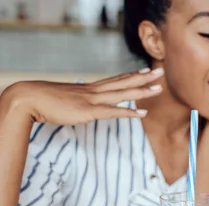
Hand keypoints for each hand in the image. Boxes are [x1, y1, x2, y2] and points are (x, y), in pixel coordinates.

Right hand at [10, 68, 164, 125]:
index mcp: (89, 89)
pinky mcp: (89, 111)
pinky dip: (129, 112)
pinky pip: (113, 111)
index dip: (131, 76)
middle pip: (123, 82)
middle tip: (159, 72)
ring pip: (122, 93)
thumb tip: (82, 108)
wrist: (30, 99)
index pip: (115, 80)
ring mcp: (93, 100)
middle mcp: (94, 91)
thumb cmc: (45, 101)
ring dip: (141, 91)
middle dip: (143, 78)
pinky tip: (143, 113)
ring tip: (158, 88)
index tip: (144, 71)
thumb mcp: (67, 100)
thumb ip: (78, 103)